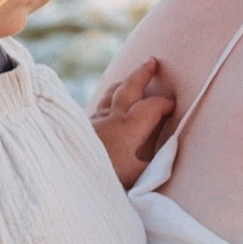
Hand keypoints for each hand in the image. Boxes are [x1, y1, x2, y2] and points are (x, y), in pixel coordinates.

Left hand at [90, 57, 176, 188]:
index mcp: (129, 127)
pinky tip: (107, 106)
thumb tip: (170, 147)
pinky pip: (98, 107)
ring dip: (123, 84)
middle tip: (152, 61)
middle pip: (128, 88)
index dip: (166, 103)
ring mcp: (93, 122)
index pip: (152, 105)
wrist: (68, 182)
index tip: (174, 105)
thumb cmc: (107, 181)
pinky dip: (108, 100)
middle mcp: (111, 118)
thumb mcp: (139, 176)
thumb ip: (156, 160)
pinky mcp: (80, 129)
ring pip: (109, 95)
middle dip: (142, 74)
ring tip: (130, 79)